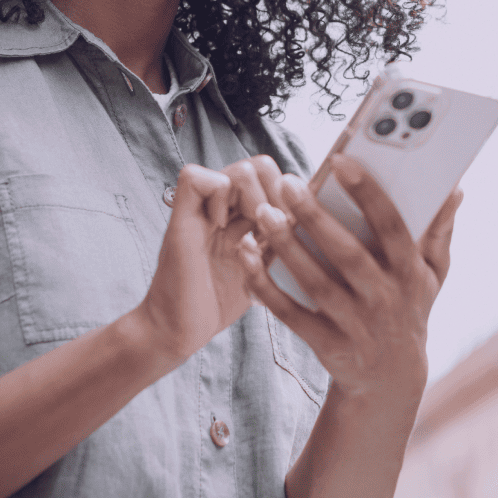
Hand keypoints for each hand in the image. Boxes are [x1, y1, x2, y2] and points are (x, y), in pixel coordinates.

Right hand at [133, 156, 285, 364]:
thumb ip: (282, 241)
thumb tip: (317, 221)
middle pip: (261, 167)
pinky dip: (217, 196)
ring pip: (239, 168)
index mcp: (242, 215)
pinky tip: (222, 226)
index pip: (275, 179)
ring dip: (255, 197)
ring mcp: (201, 209)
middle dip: (277, 195)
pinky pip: (196, 177)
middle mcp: (223, 206)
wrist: (180, 330)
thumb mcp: (263, 267)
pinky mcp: (179, 218)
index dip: (290, 198)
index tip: (290, 228)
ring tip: (252, 228)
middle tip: (272, 229)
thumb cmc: (219, 302)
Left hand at [242, 154, 461, 398]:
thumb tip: (455, 187)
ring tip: (264, 214)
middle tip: (287, 184)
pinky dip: (266, 287)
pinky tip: (248, 256)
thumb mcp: (432, 274)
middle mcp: (385, 299)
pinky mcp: (327, 345)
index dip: (368, 193)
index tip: (341, 161)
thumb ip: (439, 230)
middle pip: (347, 255)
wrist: (390, 380)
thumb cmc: (409, 308)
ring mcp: (355, 325)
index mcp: (411, 274)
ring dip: (287, 248)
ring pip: (316, 284)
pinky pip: (291, 314)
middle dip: (315, 217)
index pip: (391, 227)